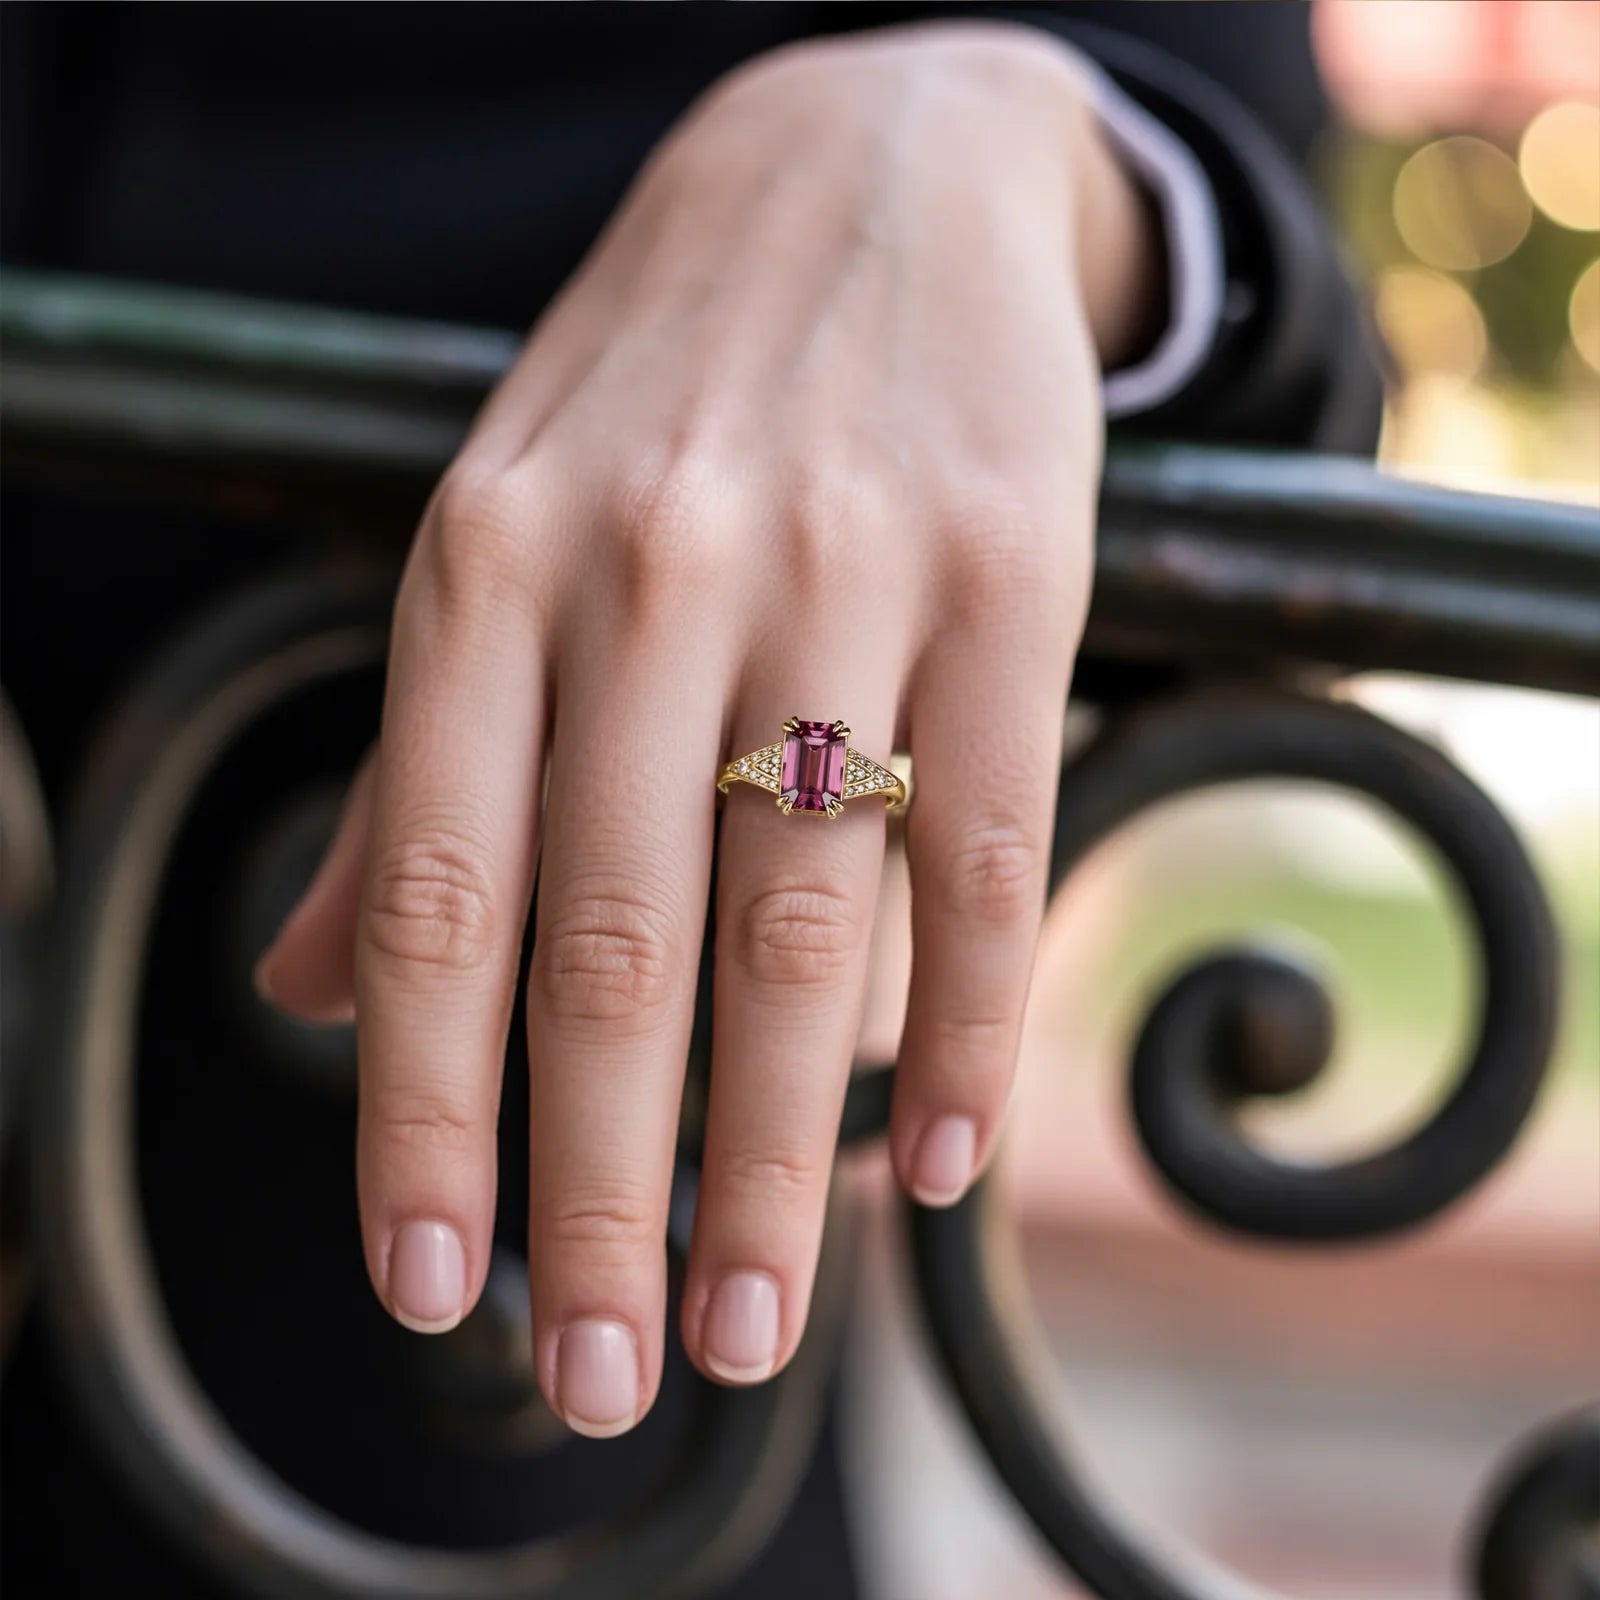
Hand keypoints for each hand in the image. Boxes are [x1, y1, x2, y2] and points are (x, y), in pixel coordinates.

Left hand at [257, 22, 1157, 1435]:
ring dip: (771, 1156)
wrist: (871, 166)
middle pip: (616, 945)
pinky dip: (968, 1020)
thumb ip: (413, 773)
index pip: (434, 896)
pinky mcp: (1017, 566)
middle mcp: (653, 570)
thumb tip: (297, 994)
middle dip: (600, 1192)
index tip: (434, 1292)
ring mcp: (847, 564)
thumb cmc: (665, 394)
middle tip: (605, 1377)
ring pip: (802, 920)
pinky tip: (936, 1160)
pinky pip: (993, 837)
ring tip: (750, 1323)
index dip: (425, 1112)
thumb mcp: (496, 537)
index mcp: (486, 567)